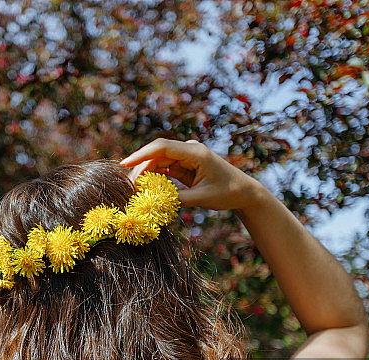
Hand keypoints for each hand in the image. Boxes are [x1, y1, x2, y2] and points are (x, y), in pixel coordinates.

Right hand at [120, 138, 265, 211]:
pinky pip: (165, 167)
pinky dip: (155, 176)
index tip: (125, 164)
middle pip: (157, 153)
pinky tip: (145, 186)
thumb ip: (179, 199)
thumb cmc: (227, 193)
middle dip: (140, 167)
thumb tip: (155, 202)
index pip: (162, 148)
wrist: (244, 192)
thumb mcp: (203, 198)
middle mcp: (189, 150)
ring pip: (159, 160)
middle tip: (128, 185)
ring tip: (134, 188)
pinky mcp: (185, 165)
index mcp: (195, 152)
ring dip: (146, 172)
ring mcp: (187, 156)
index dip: (141, 155)